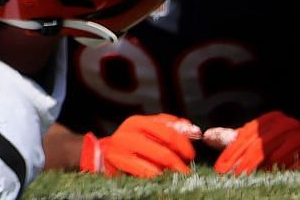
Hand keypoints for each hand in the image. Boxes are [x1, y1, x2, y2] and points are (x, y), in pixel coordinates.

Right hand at [79, 114, 199, 175]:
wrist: (107, 154)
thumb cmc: (134, 143)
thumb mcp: (149, 130)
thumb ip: (168, 127)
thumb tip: (192, 128)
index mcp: (138, 121)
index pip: (168, 132)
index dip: (184, 145)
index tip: (190, 156)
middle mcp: (128, 133)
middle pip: (163, 152)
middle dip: (179, 165)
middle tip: (186, 172)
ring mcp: (120, 149)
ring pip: (155, 167)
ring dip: (169, 174)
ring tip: (175, 177)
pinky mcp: (116, 163)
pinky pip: (144, 175)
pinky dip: (156, 178)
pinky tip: (160, 178)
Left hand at [207, 113, 299, 173]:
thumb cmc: (280, 144)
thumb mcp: (257, 139)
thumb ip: (232, 137)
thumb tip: (206, 135)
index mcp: (270, 119)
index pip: (247, 137)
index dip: (232, 152)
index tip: (222, 168)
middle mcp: (287, 124)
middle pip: (260, 145)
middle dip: (245, 162)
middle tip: (234, 176)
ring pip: (280, 154)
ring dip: (266, 166)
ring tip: (252, 177)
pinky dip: (289, 169)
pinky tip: (279, 175)